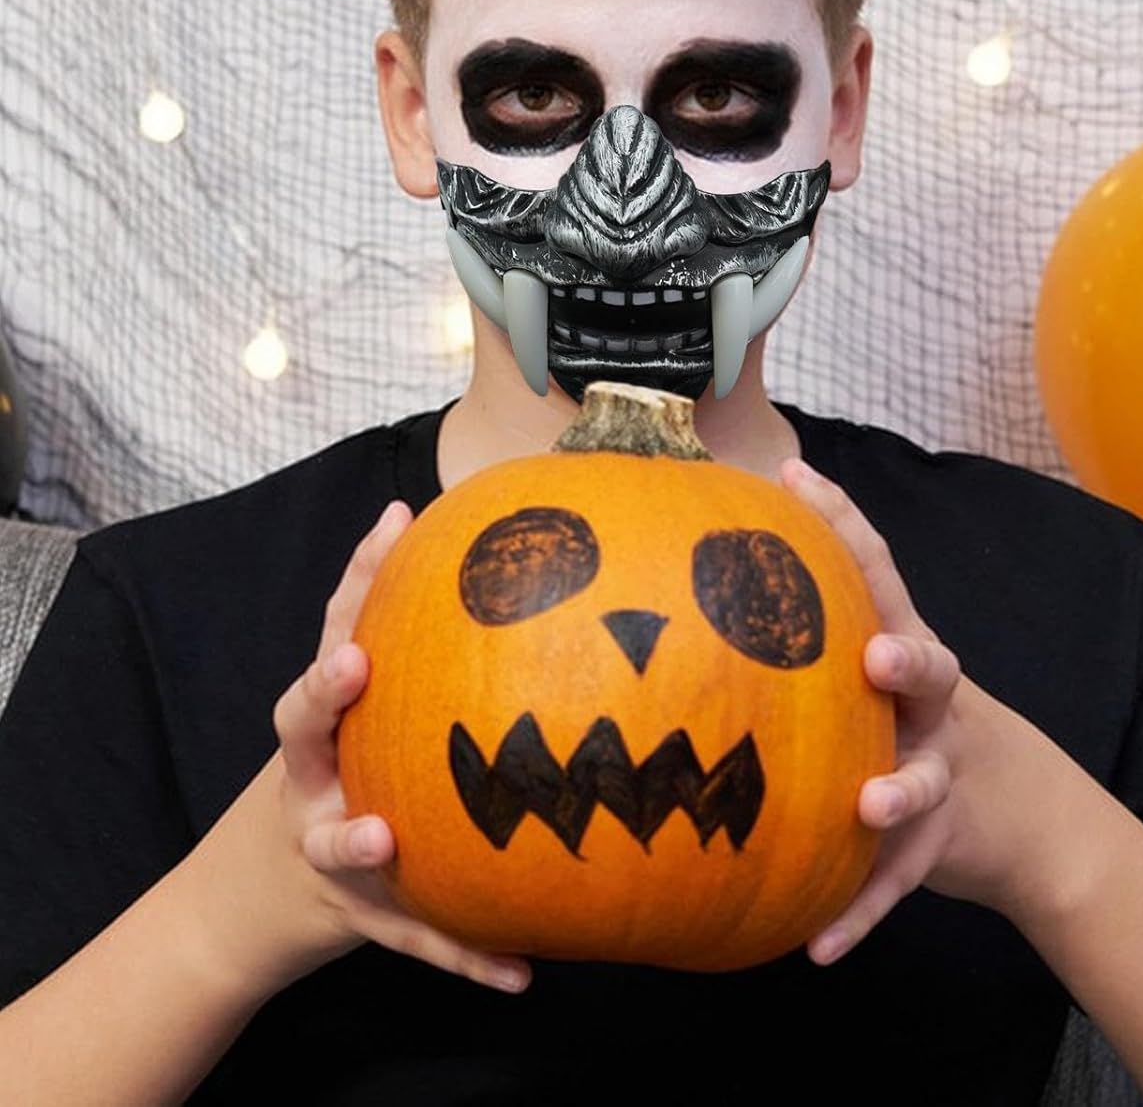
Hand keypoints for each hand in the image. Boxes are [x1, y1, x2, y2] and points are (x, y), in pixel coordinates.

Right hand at [185, 501, 531, 998]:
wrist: (265, 891)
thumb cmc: (338, 768)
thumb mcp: (352, 707)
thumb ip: (402, 631)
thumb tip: (473, 530)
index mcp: (324, 720)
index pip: (333, 633)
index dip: (356, 579)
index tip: (393, 522)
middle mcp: (314, 777)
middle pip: (300, 730)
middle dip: (320, 695)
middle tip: (351, 667)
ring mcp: (329, 845)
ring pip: (336, 843)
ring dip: (356, 839)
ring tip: (385, 838)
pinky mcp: (363, 913)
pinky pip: (416, 937)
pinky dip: (465, 956)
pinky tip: (522, 974)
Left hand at [779, 456, 1025, 964]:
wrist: (1018, 815)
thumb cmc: (910, 724)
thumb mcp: (879, 672)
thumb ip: (812, 637)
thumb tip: (694, 590)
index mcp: (901, 648)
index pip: (876, 573)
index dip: (844, 520)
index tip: (795, 475)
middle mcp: (930, 704)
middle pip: (930, 667)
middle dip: (908, 659)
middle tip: (875, 655)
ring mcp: (942, 772)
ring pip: (926, 780)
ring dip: (899, 794)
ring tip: (869, 809)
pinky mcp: (939, 844)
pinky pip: (897, 885)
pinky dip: (860, 914)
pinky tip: (816, 948)